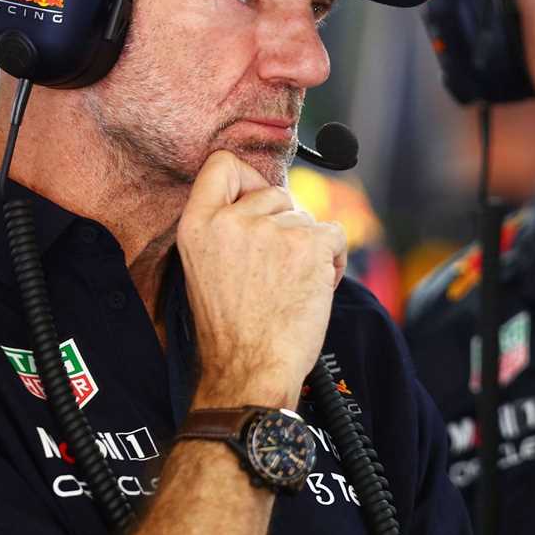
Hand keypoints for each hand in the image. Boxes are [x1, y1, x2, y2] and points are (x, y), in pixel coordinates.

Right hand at [176, 150, 347, 408]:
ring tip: (294, 285)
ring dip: (310, 248)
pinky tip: (317, 286)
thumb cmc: (232, 329)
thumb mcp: (206, 268)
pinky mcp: (309, 243)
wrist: (249, 370)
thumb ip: (228, 228)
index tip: (258, 202)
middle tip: (279, 269)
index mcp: (199, 224)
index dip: (248, 179)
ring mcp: (272, 229)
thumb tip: (271, 198)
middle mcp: (233, 219)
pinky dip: (334, 260)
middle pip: (277, 193)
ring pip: (308, 217)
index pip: (222, 164)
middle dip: (286, 225)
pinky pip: (335, 233)